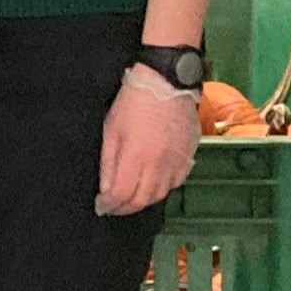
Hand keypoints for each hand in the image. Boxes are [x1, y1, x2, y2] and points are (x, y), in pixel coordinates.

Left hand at [95, 66, 199, 216]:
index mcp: (136, 157)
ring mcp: (177, 162)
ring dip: (144, 201)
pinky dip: (163, 189)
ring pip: (161, 195)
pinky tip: (153, 184)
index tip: (101, 205)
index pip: (121, 195)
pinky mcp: (189, 156)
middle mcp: (158, 165)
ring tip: (132, 198)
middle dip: (124, 208)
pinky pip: (176, 183)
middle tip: (114, 206)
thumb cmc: (134, 101)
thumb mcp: (112, 129)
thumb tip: (106, 190)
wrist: (167, 82)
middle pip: (141, 201)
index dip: (109, 205)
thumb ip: (108, 162)